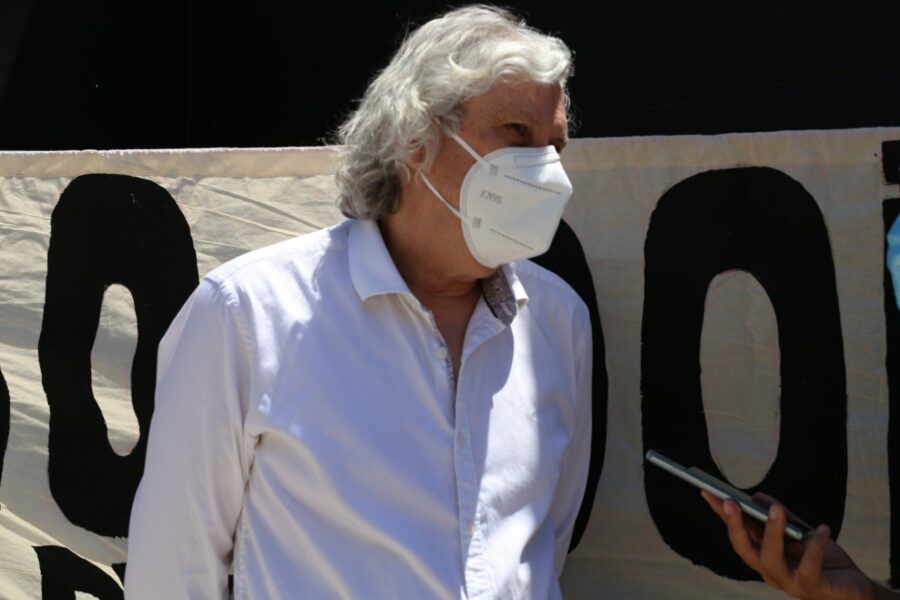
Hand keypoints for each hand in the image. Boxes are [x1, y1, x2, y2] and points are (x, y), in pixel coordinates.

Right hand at [702, 490, 880, 599]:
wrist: (855, 590)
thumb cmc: (826, 560)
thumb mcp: (800, 532)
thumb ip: (780, 516)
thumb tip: (756, 498)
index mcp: (763, 555)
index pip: (737, 533)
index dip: (720, 514)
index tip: (707, 491)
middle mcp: (769, 571)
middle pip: (744, 549)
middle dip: (735, 525)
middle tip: (731, 501)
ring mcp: (788, 582)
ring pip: (769, 559)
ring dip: (771, 533)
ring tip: (776, 509)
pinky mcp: (811, 588)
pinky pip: (808, 567)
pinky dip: (815, 546)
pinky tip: (822, 529)